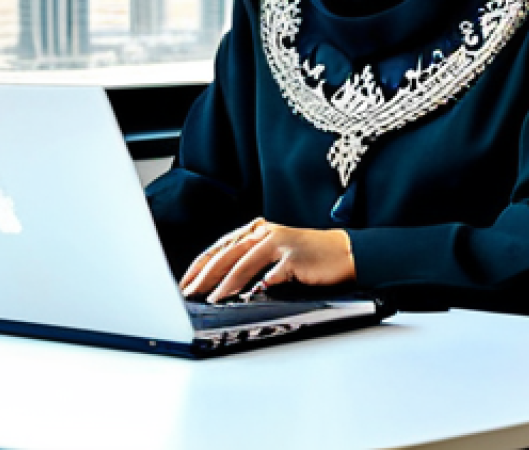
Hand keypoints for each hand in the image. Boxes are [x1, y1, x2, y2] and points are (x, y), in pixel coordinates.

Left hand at [180, 217, 355, 302]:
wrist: (343, 252)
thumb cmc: (308, 256)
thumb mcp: (274, 252)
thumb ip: (250, 261)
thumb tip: (218, 283)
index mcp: (257, 231)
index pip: (220, 247)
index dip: (200, 265)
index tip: (185, 283)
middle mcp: (264, 233)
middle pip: (227, 253)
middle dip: (204, 275)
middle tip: (189, 293)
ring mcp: (279, 244)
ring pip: (243, 262)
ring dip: (224, 282)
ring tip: (211, 298)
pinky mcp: (293, 258)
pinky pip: (270, 274)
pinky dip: (256, 286)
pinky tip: (246, 297)